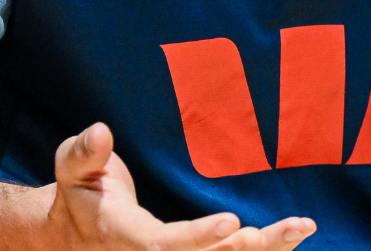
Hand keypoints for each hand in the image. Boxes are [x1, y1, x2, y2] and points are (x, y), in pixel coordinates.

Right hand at [47, 123, 315, 250]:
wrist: (78, 233)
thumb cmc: (81, 193)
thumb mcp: (71, 168)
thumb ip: (83, 153)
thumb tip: (100, 131)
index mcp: (123, 237)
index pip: (163, 244)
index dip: (197, 238)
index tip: (231, 222)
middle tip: (275, 231)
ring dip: (264, 250)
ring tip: (300, 227)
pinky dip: (263, 249)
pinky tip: (295, 234)